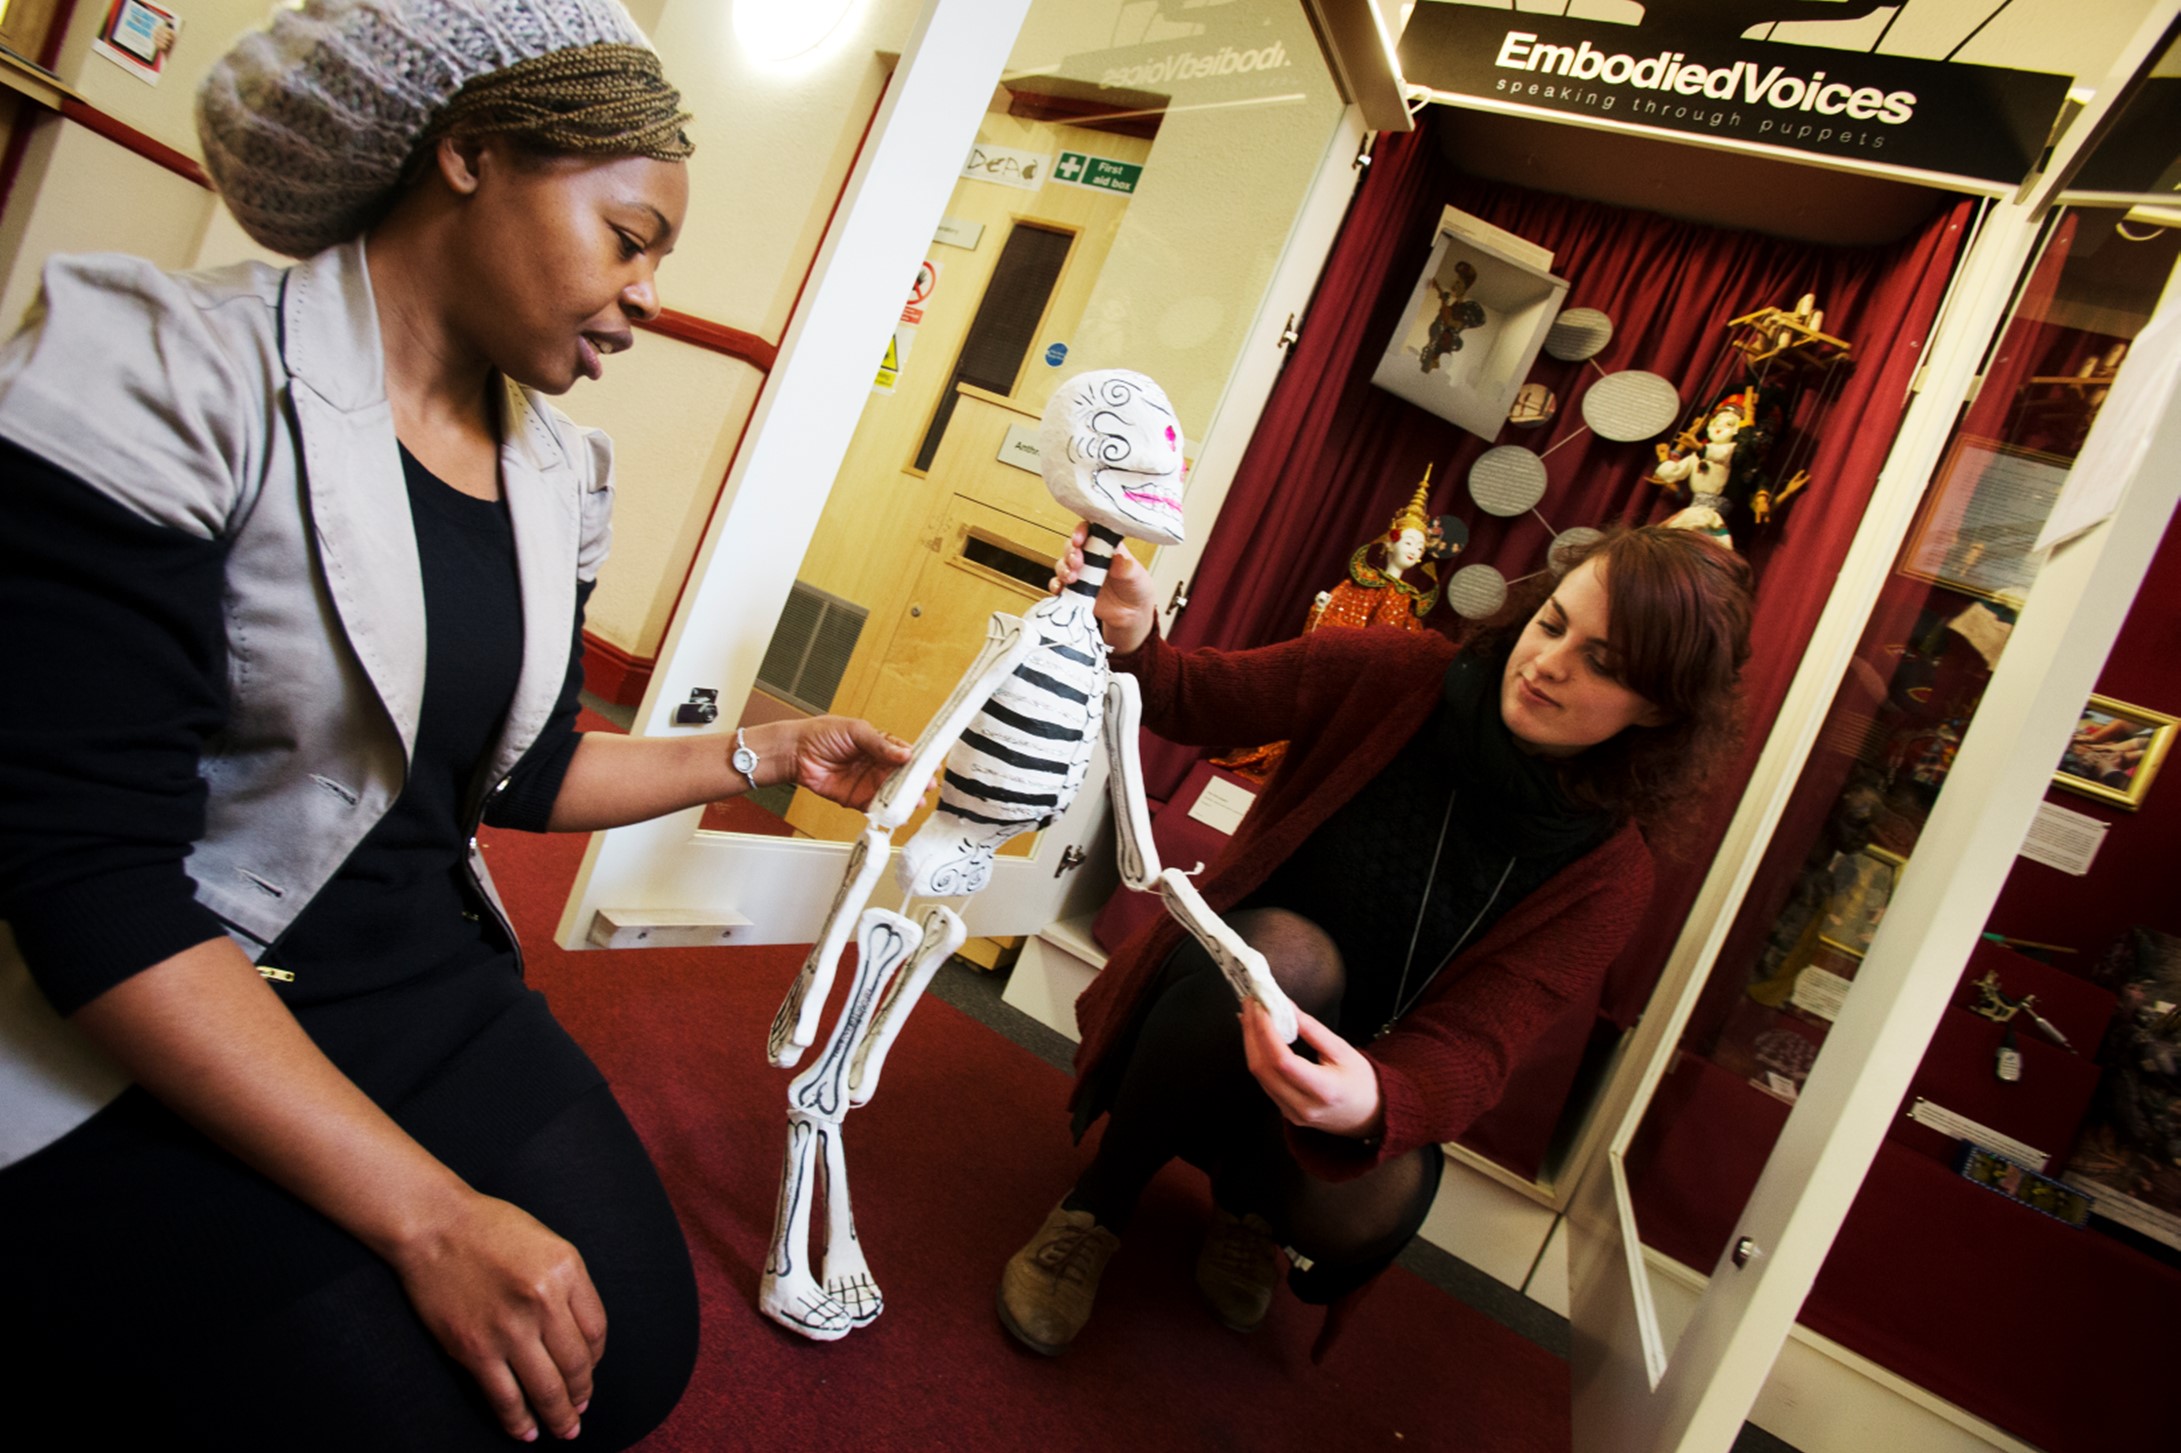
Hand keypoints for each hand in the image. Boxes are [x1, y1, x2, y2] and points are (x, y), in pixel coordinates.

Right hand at [391, 1192, 606, 1442]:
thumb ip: (569, 1287)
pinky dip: (518, 1421)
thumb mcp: (549, 1244)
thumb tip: (583, 1340)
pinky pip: (504, 1397)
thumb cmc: (492, 1229)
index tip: (590, 1370)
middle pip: (576, 1365)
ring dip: (559, 1416)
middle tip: (582, 1412)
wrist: (435, 1226)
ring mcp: (508, 1329)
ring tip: (565, 1430)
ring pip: (546, 1388)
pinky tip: (527, 1432)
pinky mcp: (474, 1349)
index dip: (597, 1358)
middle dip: (582, 1395)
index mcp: (567, 1271)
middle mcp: (543, 1302)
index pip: (597, 1331)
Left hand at [777, 715, 914, 811]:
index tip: (932, 765)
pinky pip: (876, 807)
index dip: (919, 760)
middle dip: (917, 782)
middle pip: (903, 776)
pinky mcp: (856, 799)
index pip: (905, 753)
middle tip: (927, 787)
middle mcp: (877, 765)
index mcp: (880, 745)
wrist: (796, 752)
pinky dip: (887, 811)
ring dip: (905, 798)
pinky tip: (898, 813)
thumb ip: (881, 744)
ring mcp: (868, 783)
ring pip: (893, 793)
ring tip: (915, 801)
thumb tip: (906, 754)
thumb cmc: (822, 734)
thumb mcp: (856, 731)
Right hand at [1051, 521, 1157, 653]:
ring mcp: (1081, 573)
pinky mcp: (1074, 589)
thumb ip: (1127, 568)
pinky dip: (1055, 585)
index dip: (1081, 532)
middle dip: (1071, 553)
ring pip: (1063, 564)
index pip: (1090, 531)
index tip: (1079, 540)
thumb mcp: (1137, 577)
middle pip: (1072, 547)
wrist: (1131, 614)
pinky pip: (1059, 584)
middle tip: (1077, 562)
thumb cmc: (1136, 588)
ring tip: (1071, 578)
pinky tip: (1059, 589)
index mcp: (1106, 546)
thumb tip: (1119, 559)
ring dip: (1063, 568)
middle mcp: (1090, 557)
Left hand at [1239, 1000, 1383, 1139]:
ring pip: (1258, 1075)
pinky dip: (1256, 1055)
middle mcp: (1303, 1106)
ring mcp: (1291, 1112)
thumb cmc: (1361, 1082)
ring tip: (1250, 1014)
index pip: (1283, 1061)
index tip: (1261, 1007)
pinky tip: (1255, 1036)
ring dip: (1250, 1042)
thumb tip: (1286, 1007)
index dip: (1266, 1032)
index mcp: (1324, 1090)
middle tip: (1250, 1003)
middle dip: (1252, 1031)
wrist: (1369, 1115)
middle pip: (1263, 1068)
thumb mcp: (1343, 1050)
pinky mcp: (1285, 1111)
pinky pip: (1263, 1081)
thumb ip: (1312, 1029)